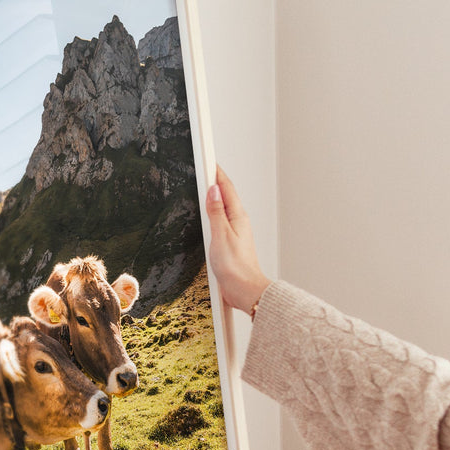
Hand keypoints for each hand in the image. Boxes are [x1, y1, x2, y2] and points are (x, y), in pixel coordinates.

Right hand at [206, 166, 271, 312]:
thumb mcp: (221, 236)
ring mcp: (235, 232)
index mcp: (237, 217)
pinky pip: (220, 221)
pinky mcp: (230, 243)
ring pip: (223, 208)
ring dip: (214, 196)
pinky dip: (213, 212)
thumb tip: (213, 190)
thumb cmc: (236, 268)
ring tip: (205, 185)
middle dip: (215, 180)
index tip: (208, 159)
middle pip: (225, 195)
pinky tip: (208, 215)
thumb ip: (216, 212)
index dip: (216, 172)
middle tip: (204, 167)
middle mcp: (238, 222)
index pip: (226, 188)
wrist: (245, 290)